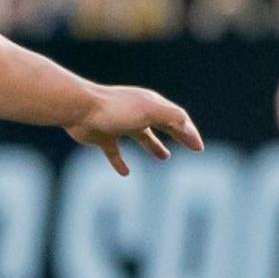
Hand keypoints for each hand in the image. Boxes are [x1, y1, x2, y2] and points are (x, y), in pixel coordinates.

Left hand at [67, 84, 203, 176]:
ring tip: (164, 157)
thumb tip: (189, 130)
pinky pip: (114, 152)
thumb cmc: (115, 109)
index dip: (189, 133)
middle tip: (191, 148)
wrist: (80, 109)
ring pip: (141, 137)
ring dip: (154, 146)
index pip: (176, 118)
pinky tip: (125, 173)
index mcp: (150, 104)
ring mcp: (119, 124)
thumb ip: (172, 118)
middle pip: (162, 125)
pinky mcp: (102, 136)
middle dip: (177, 135)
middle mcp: (136, 113)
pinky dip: (121, 162)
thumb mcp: (149, 111)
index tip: (198, 148)